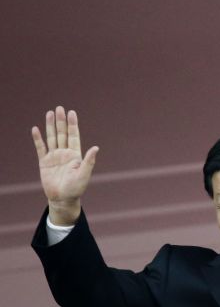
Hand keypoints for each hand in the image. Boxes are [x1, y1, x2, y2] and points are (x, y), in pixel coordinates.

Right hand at [31, 106, 98, 224]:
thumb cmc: (76, 188)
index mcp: (75, 155)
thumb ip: (89, 161)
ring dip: (51, 126)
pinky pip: (40, 148)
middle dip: (61, 121)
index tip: (72, 112)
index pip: (73, 136)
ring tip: (50, 113)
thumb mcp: (84, 174)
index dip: (72, 124)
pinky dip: (38, 139)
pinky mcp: (44, 162)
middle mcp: (65, 153)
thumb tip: (96, 148)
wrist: (63, 199)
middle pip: (62, 134)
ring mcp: (54, 157)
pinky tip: (36, 129)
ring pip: (52, 138)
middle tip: (59, 108)